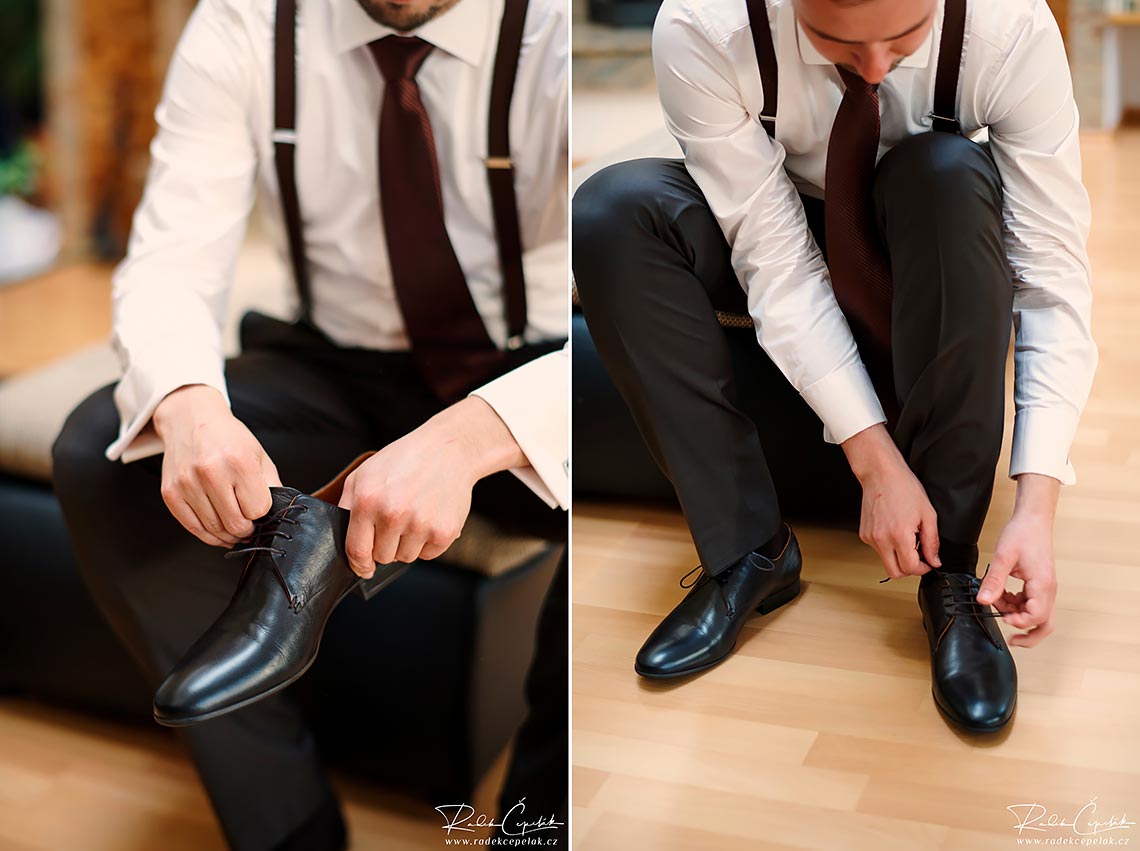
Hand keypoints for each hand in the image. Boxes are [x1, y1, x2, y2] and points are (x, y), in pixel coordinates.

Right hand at [153, 384, 281, 547]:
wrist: (191, 420)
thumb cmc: (228, 437)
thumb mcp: (259, 455)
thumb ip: (272, 485)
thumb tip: (278, 513)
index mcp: (238, 462)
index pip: (257, 510)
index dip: (262, 514)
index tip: (259, 509)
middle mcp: (210, 473)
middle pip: (235, 524)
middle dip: (247, 529)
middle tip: (249, 525)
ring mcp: (187, 484)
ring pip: (214, 529)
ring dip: (228, 535)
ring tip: (235, 527)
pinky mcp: (170, 493)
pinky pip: (192, 527)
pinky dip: (208, 535)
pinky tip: (218, 531)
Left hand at [339, 396, 524, 577]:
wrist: (448, 449)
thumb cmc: (404, 460)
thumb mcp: (364, 474)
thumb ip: (347, 506)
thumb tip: (340, 539)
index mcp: (368, 501)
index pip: (357, 551)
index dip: (359, 565)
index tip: (363, 569)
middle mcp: (393, 514)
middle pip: (382, 557)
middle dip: (386, 544)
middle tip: (397, 520)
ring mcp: (421, 524)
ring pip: (405, 557)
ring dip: (407, 544)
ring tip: (414, 516)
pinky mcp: (445, 532)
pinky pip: (428, 555)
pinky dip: (427, 542)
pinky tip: (430, 518)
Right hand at [843, 424, 940, 578]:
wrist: (880, 474)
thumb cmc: (903, 488)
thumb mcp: (927, 514)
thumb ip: (932, 542)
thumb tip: (934, 560)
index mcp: (899, 535)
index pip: (910, 568)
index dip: (923, 568)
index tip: (928, 562)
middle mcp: (882, 539)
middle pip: (894, 573)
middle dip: (909, 569)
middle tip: (918, 556)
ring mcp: (870, 538)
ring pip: (886, 561)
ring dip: (898, 557)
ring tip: (906, 537)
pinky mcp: (864, 534)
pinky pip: (878, 550)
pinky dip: (888, 547)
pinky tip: (894, 530)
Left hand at [977, 473, 1060, 647]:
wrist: (1033, 519)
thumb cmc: (1022, 534)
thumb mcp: (1003, 557)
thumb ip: (993, 581)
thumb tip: (983, 601)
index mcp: (1042, 585)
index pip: (1036, 617)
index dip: (1018, 622)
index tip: (1001, 616)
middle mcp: (1048, 590)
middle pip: (1045, 624)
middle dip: (1028, 634)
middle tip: (1010, 639)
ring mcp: (1045, 588)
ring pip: (1036, 614)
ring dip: (1016, 614)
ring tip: (996, 602)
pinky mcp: (1039, 584)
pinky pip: (1031, 603)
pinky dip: (1016, 604)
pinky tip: (1001, 595)